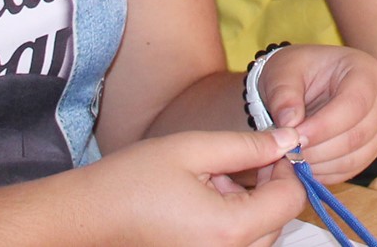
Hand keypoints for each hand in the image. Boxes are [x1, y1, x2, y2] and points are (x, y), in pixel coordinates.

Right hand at [85, 128, 306, 246]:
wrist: (85, 217)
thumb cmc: (132, 180)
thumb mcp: (193, 149)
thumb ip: (248, 145)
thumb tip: (291, 139)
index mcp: (228, 230)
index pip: (290, 199)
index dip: (285, 168)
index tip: (264, 149)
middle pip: (279, 220)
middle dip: (265, 187)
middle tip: (228, 165)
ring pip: (260, 236)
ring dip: (248, 207)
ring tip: (209, 184)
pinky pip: (237, 246)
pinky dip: (231, 224)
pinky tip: (201, 203)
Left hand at [253, 44, 376, 182]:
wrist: (307, 81)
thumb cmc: (297, 71)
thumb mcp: (283, 72)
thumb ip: (283, 95)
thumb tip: (290, 123)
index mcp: (366, 70)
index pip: (354, 104)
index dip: (324, 126)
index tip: (294, 138)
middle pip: (359, 134)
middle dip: (321, 149)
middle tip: (289, 153)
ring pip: (357, 156)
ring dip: (322, 164)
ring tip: (294, 159)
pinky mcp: (374, 145)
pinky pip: (354, 167)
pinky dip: (327, 172)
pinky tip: (305, 166)